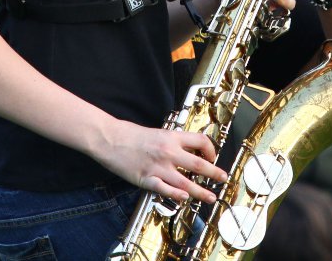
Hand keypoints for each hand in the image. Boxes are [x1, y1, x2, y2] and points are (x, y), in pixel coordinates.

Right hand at [96, 120, 226, 203]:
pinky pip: (165, 190)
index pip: (200, 141)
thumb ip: (172, 142)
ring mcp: (157, 167)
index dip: (211, 149)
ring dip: (200, 191)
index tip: (212, 157)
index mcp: (171, 137)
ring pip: (185, 182)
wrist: (109, 138)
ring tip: (210, 197)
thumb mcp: (156, 132)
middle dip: (214, 173)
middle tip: (222, 178)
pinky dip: (176, 195)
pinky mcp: (145, 179)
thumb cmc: (129, 134)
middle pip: (198, 164)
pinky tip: (185, 199)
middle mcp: (168, 152)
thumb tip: (188, 150)